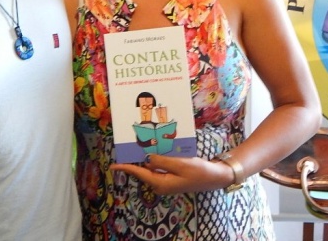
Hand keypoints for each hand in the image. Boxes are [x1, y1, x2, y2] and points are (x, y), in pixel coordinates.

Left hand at [109, 154, 231, 194]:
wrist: (214, 177)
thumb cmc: (199, 171)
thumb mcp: (180, 165)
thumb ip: (162, 162)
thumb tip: (147, 159)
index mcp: (161, 183)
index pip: (140, 173)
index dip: (126, 167)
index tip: (113, 164)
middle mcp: (160, 184)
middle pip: (143, 170)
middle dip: (136, 158)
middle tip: (128, 144)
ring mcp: (165, 181)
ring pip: (151, 167)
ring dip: (146, 157)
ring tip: (140, 142)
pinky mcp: (171, 177)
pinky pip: (159, 167)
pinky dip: (156, 158)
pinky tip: (156, 148)